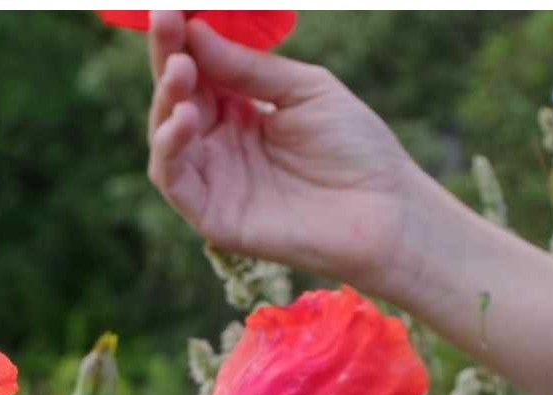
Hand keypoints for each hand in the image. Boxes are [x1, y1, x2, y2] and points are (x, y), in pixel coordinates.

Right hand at [145, 12, 432, 289]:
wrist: (387, 211)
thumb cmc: (356, 148)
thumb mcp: (306, 89)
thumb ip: (250, 67)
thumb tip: (196, 32)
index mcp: (240, 109)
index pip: (199, 68)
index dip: (181, 37)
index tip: (170, 7)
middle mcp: (220, 142)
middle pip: (176, 97)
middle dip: (169, 58)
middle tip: (167, 21)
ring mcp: (214, 179)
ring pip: (166, 136)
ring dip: (166, 100)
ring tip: (181, 71)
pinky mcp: (213, 216)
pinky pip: (174, 180)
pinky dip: (169, 148)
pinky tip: (184, 118)